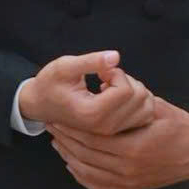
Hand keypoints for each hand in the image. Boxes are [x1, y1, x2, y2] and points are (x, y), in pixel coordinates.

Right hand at [16, 50, 153, 137]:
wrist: (40, 105)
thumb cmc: (50, 84)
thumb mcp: (64, 66)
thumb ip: (90, 61)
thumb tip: (116, 56)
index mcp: (93, 113)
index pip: (126, 90)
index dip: (117, 73)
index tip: (100, 72)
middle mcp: (106, 127)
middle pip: (140, 98)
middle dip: (127, 80)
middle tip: (106, 78)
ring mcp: (113, 132)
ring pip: (147, 108)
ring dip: (135, 90)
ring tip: (113, 87)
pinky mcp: (118, 132)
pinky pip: (145, 115)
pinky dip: (138, 102)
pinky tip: (118, 97)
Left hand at [50, 97, 188, 188]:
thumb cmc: (180, 126)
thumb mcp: (155, 106)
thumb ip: (128, 97)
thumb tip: (103, 80)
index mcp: (134, 147)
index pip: (91, 137)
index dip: (70, 128)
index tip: (56, 117)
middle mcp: (128, 168)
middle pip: (85, 155)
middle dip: (65, 140)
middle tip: (50, 127)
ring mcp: (129, 182)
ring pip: (88, 172)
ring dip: (68, 157)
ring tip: (56, 142)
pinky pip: (98, 186)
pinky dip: (82, 176)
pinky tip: (72, 165)